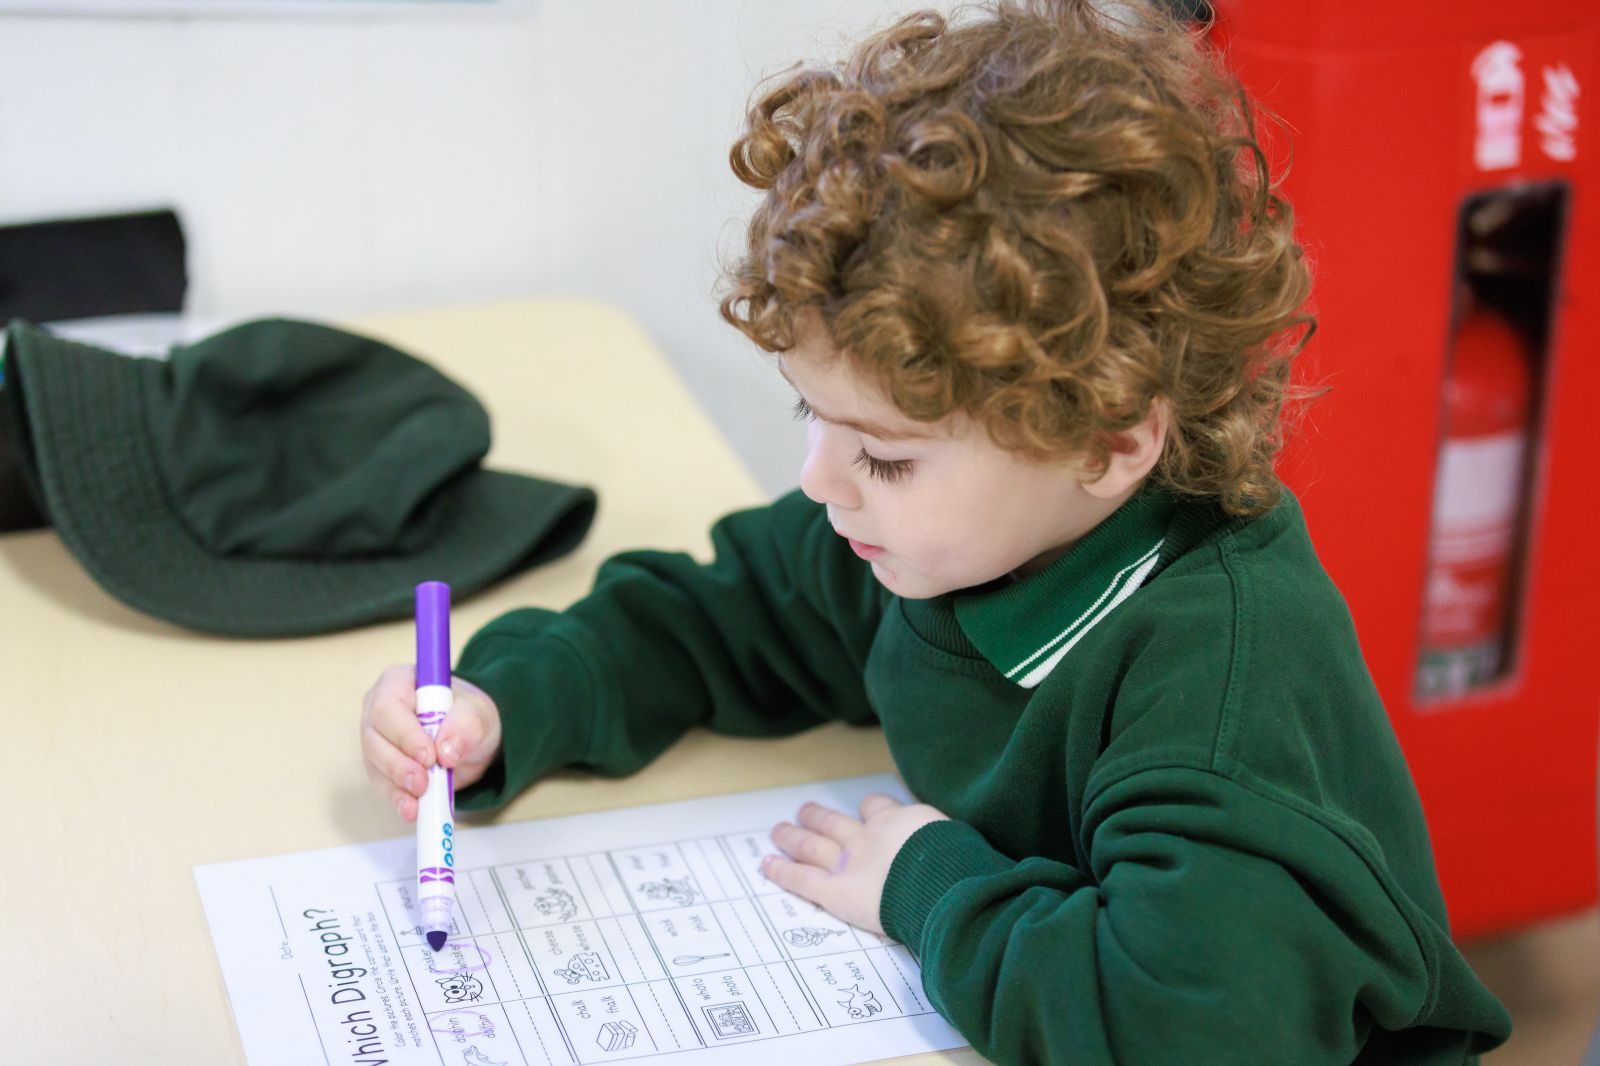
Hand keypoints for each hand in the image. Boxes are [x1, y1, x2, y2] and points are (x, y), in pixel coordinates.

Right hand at [360, 663, 502, 821]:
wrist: (470, 737)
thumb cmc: (468, 715)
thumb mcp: (478, 713)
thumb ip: (466, 725)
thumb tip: (447, 752)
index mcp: (398, 682)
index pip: (388, 707)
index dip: (404, 734)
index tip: (428, 756)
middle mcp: (379, 708)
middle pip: (374, 738)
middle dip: (398, 765)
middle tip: (424, 783)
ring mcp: (377, 738)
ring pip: (374, 764)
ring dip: (397, 785)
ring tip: (420, 801)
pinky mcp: (381, 765)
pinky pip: (383, 784)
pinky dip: (398, 799)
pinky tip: (413, 810)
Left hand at [763, 794, 948, 935]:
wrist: (943, 881)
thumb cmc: (960, 864)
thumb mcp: (960, 841)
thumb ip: (948, 844)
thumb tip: (964, 853)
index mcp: (901, 821)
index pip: (879, 807)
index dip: (870, 810)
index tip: (866, 811)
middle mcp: (870, 836)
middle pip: (835, 822)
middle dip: (817, 817)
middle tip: (804, 811)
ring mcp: (849, 861)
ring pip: (812, 844)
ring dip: (792, 837)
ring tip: (778, 831)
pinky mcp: (836, 890)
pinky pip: (802, 878)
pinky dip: (782, 871)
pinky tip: (767, 865)